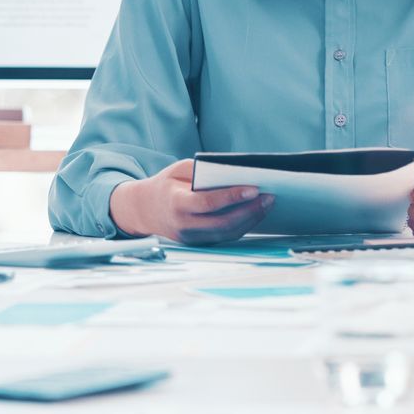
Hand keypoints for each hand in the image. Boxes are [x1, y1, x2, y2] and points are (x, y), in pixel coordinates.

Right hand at [108, 159, 273, 243]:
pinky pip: (225, 237)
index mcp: (176, 203)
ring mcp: (191, 238)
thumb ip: (201, 171)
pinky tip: (255, 213)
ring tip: (267, 204)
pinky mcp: (199, 243)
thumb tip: (234, 172)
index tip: (254, 188)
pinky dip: (243, 226)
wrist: (144, 211)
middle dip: (250, 211)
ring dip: (251, 219)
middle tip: (269, 196)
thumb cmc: (165, 185)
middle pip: (223, 222)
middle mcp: (184, 225)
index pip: (209, 203)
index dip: (232, 197)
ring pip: (227, 233)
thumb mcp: (178, 170)